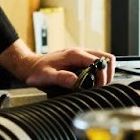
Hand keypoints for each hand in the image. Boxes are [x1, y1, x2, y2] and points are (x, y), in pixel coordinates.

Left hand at [0, 43, 115, 89]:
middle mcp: (81, 52)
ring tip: (97, 86)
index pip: (100, 62)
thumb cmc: (37, 71)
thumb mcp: (47, 76)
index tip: (98, 88)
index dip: (102, 76)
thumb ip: (61, 78)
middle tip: (101, 87)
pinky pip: (97, 64)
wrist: (30, 65)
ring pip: (103, 60)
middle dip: (108, 74)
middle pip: (107, 58)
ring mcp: (82, 55)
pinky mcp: (80, 60)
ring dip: (105, 73)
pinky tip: (91, 83)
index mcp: (75, 54)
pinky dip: (99, 73)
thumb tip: (76, 81)